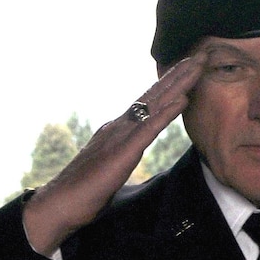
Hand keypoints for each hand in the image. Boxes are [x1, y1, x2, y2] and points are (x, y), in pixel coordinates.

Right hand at [22, 56, 199, 254]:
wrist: (60, 204)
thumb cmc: (85, 192)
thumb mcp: (112, 167)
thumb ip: (123, 154)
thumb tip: (131, 151)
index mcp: (118, 130)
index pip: (147, 103)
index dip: (168, 84)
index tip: (187, 68)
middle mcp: (119, 126)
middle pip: (154, 95)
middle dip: (178, 75)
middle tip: (199, 55)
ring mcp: (120, 136)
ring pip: (154, 104)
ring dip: (178, 84)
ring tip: (196, 66)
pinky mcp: (123, 152)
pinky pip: (149, 128)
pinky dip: (167, 112)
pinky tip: (182, 100)